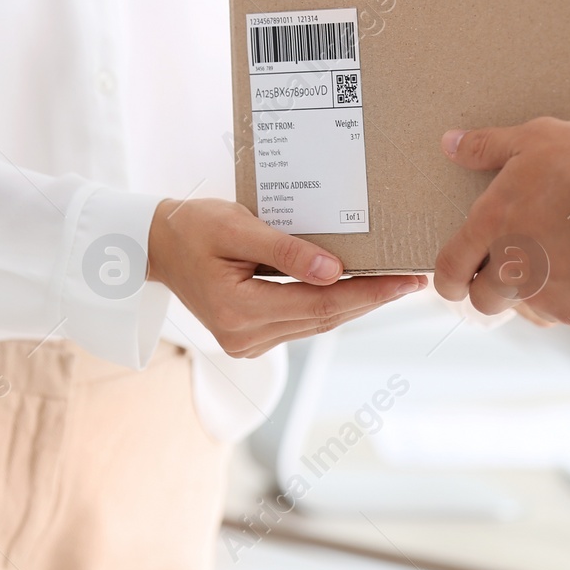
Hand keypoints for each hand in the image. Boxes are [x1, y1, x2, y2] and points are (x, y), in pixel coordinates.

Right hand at [147, 198, 425, 357]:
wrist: (156, 245)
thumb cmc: (192, 227)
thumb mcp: (236, 227)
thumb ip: (284, 250)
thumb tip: (334, 270)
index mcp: (237, 310)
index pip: (319, 303)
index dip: (367, 293)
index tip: (405, 280)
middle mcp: (244, 336)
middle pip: (323, 318)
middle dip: (371, 299)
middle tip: (413, 280)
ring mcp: (247, 342)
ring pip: (315, 323)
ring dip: (355, 304)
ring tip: (394, 283)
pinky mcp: (251, 338)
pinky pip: (301, 322)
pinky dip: (329, 305)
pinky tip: (354, 288)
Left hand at [434, 117, 569, 325]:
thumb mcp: (535, 139)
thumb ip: (488, 146)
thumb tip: (453, 144)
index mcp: (491, 225)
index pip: (450, 267)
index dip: (447, 280)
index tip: (453, 282)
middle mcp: (510, 267)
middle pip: (483, 300)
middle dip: (489, 291)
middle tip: (509, 270)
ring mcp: (544, 293)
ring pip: (524, 309)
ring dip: (529, 295)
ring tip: (555, 266)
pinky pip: (563, 313)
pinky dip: (568, 298)